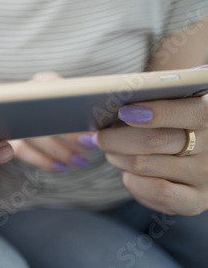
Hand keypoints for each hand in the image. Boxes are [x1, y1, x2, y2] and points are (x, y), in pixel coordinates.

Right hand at [11, 72, 95, 171]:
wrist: (30, 113)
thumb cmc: (64, 106)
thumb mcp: (71, 97)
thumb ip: (83, 99)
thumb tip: (107, 113)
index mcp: (41, 82)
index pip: (52, 86)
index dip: (72, 103)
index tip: (93, 120)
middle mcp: (22, 96)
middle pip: (43, 113)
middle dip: (69, 132)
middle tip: (91, 143)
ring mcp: (11, 117)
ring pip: (32, 135)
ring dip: (59, 151)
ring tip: (82, 162)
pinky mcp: (6, 137)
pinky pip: (22, 151)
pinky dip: (42, 160)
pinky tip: (61, 167)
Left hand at [96, 95, 207, 215]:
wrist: (204, 156)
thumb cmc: (178, 119)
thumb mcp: (177, 101)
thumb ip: (157, 95)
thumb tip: (116, 99)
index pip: (191, 113)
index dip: (156, 112)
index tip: (124, 111)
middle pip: (154, 141)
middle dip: (116, 137)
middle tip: (100, 135)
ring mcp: (206, 176)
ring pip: (145, 165)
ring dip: (118, 157)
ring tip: (111, 151)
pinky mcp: (196, 201)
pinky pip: (156, 193)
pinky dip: (131, 181)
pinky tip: (127, 172)